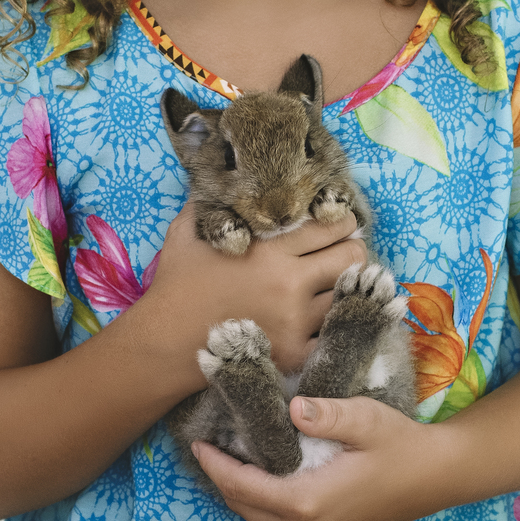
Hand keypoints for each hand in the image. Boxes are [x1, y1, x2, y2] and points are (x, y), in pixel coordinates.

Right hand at [139, 207, 368, 377]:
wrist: (166, 342)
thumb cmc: (177, 283)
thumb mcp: (189, 228)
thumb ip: (213, 197)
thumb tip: (224, 167)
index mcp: (270, 247)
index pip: (334, 223)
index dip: (339, 220)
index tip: (335, 223)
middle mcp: (289, 282)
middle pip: (352, 255)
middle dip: (349, 248)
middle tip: (338, 251)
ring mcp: (295, 320)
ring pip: (350, 292)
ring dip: (343, 285)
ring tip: (330, 281)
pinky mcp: (295, 353)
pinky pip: (336, 331)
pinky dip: (333, 321)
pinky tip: (319, 315)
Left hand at [193, 394, 445, 520]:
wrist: (438, 477)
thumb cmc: (402, 446)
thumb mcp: (366, 420)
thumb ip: (327, 414)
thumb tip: (291, 409)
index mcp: (307, 503)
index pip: (242, 487)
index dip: (215, 465)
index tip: (197, 443)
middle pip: (243, 507)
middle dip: (221, 479)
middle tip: (207, 447)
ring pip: (258, 519)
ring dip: (239, 492)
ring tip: (228, 458)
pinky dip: (260, 501)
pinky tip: (260, 476)